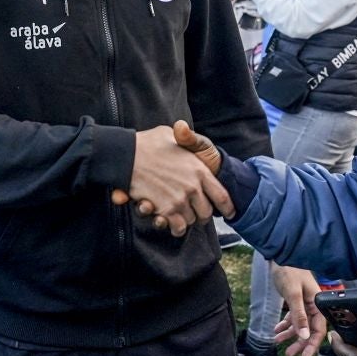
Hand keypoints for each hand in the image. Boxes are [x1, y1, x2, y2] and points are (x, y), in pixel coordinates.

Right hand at [111, 120, 231, 236]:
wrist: (127, 153)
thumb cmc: (149, 142)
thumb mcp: (171, 135)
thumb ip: (185, 137)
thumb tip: (183, 127)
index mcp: (200, 170)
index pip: (221, 195)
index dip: (227, 207)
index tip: (230, 213)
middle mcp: (193, 187)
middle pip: (207, 213)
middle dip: (203, 215)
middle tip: (197, 214)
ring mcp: (179, 200)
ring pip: (191, 221)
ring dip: (187, 220)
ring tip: (182, 215)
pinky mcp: (165, 210)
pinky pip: (178, 227)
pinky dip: (175, 227)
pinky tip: (171, 222)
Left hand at [269, 267, 328, 355]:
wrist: (280, 255)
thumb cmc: (289, 271)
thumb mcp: (293, 294)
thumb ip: (299, 316)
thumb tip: (304, 335)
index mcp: (318, 303)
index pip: (319, 328)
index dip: (312, 344)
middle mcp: (313, 305)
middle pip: (309, 329)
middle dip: (300, 342)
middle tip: (291, 354)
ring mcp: (304, 303)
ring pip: (299, 324)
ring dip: (290, 334)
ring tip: (279, 342)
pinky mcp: (295, 300)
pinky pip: (292, 317)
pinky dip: (285, 324)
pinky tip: (276, 330)